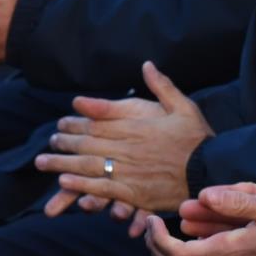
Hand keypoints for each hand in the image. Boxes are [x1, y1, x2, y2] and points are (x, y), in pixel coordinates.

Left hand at [36, 61, 213, 216]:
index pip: (101, 119)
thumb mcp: (184, 105)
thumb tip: (146, 64)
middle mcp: (130, 146)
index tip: (63, 120)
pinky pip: (101, 186)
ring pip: (89, 164)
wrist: (211, 170)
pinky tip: (64, 181)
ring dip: (63, 162)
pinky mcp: (133, 191)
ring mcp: (130, 170)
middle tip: (51, 140)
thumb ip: (162, 86)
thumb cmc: (198, 138)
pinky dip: (81, 184)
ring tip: (43, 162)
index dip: (79, 119)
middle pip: (90, 141)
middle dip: (66, 140)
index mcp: (139, 125)